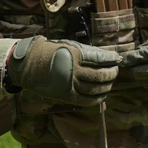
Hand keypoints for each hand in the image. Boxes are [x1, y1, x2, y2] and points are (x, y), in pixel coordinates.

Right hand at [6, 36, 120, 105]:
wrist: (30, 64)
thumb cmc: (53, 52)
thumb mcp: (70, 46)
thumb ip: (88, 52)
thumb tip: (108, 58)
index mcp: (75, 55)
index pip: (101, 58)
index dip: (111, 59)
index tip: (117, 58)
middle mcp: (73, 71)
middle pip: (100, 75)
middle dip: (112, 73)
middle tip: (116, 70)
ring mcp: (69, 85)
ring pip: (95, 89)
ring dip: (107, 86)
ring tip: (110, 82)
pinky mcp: (66, 96)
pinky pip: (86, 101)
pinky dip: (98, 99)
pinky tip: (103, 95)